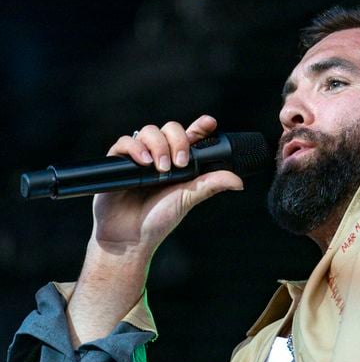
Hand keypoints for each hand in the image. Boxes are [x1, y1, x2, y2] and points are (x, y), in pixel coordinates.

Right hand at [91, 115, 242, 254]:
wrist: (129, 238)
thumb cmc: (158, 219)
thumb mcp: (189, 198)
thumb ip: (211, 184)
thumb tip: (238, 181)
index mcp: (177, 162)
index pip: (190, 137)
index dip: (200, 127)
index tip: (210, 123)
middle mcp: (159, 155)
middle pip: (170, 128)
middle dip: (178, 140)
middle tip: (181, 163)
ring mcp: (138, 157)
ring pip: (149, 131)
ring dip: (159, 146)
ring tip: (162, 169)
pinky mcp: (117, 161)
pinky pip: (126, 142)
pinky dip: (136, 148)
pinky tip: (144, 163)